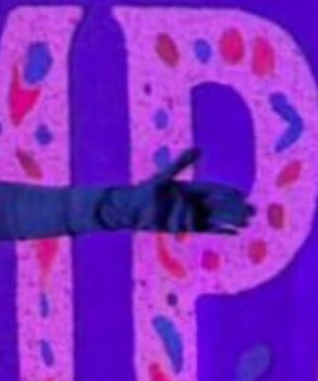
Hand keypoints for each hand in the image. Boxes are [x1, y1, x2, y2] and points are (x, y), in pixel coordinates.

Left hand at [111, 148, 251, 233]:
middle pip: (219, 205)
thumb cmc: (144, 192)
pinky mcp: (186, 227)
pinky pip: (207, 229)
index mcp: (191, 188)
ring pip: (216, 218)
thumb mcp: (163, 177)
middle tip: (252, 210)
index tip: (241, 194)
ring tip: (247, 222)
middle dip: (235, 208)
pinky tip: (234, 232)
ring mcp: (190, 215)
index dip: (228, 192)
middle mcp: (193, 202)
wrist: (129, 212)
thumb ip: (180, 164)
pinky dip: (220, 230)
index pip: (215, 190)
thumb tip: (200, 149)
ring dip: (231, 220)